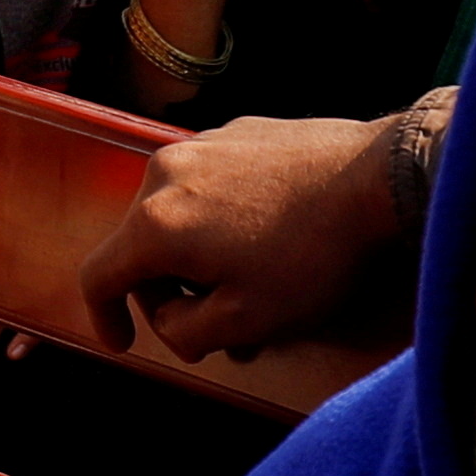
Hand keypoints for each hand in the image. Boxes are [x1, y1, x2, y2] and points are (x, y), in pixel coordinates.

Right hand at [79, 112, 412, 361]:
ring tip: (248, 278)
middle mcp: (163, 174)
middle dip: (166, 290)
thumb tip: (169, 322)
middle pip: (138, 244)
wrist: (376, 179)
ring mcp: (201, 145)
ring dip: (196, 252)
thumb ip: (186, 332)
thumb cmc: (311, 256)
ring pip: (174, 212)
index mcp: (154, 224)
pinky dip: (220, 216)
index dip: (104, 317)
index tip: (124, 344)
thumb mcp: (246, 321)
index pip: (99, 276)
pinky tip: (268, 235)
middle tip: (213, 321)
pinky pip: (208, 184)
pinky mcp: (237, 132)